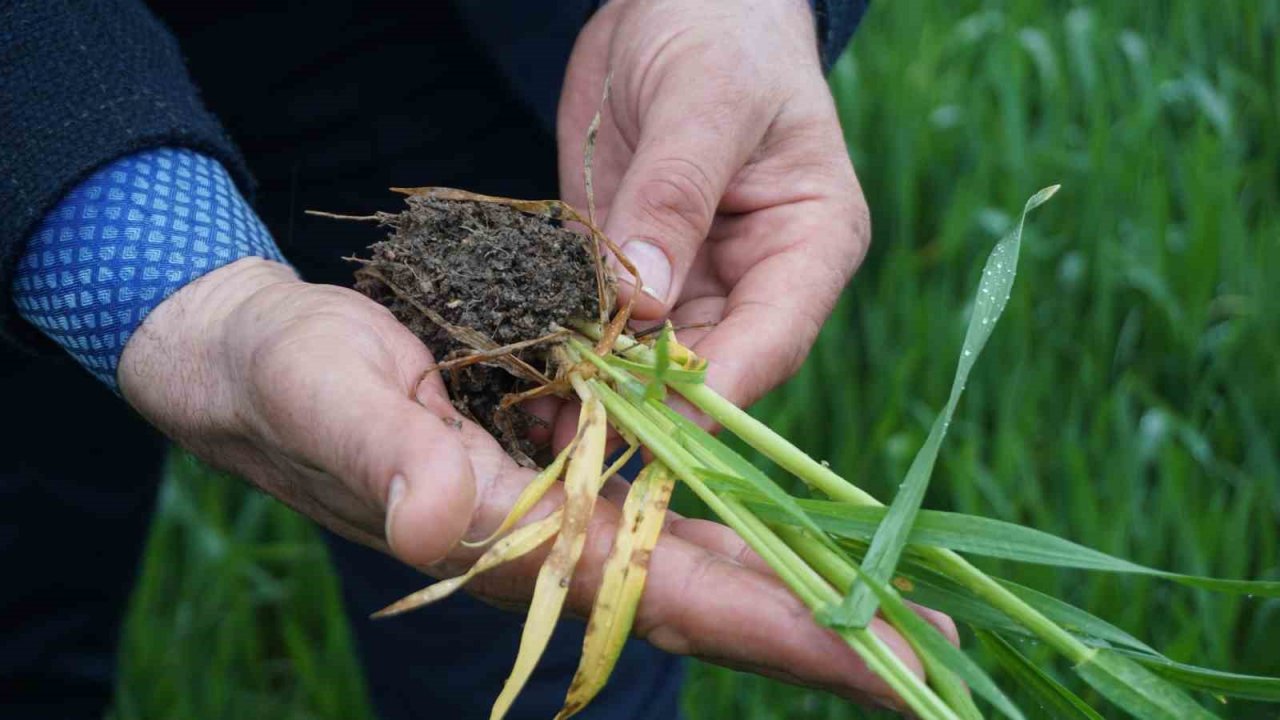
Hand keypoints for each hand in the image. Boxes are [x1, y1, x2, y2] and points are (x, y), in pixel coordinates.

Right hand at [119, 258, 950, 710]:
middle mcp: (552, 542)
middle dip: (821, 628)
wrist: (259, 357)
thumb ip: (378, 452)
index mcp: (511, 541)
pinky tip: (793, 533)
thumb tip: (434, 513)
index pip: (663, 595)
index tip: (881, 655)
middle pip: (708, 597)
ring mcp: (563, 508)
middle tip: (936, 651)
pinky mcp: (562, 465)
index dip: (775, 626)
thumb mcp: (322, 389)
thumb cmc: (283, 373)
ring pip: (699, 559)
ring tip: (900, 606)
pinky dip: (737, 522)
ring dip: (796, 582)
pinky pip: (669, 505)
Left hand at [558, 0, 869, 408]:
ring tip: (540, 422)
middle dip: (646, 407)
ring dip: (602, 391)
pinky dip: (575, 352)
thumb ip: (676, 194)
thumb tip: (644, 302)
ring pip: (654, 361)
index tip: (651, 426)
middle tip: (576, 441)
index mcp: (810, 243)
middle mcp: (758, 278)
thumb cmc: (720, 28)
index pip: (771, 337)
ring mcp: (695, 279)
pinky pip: (608, 325)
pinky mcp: (637, 270)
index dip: (714, 393)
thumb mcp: (704, 100)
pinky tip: (531, 377)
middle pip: (711, 369)